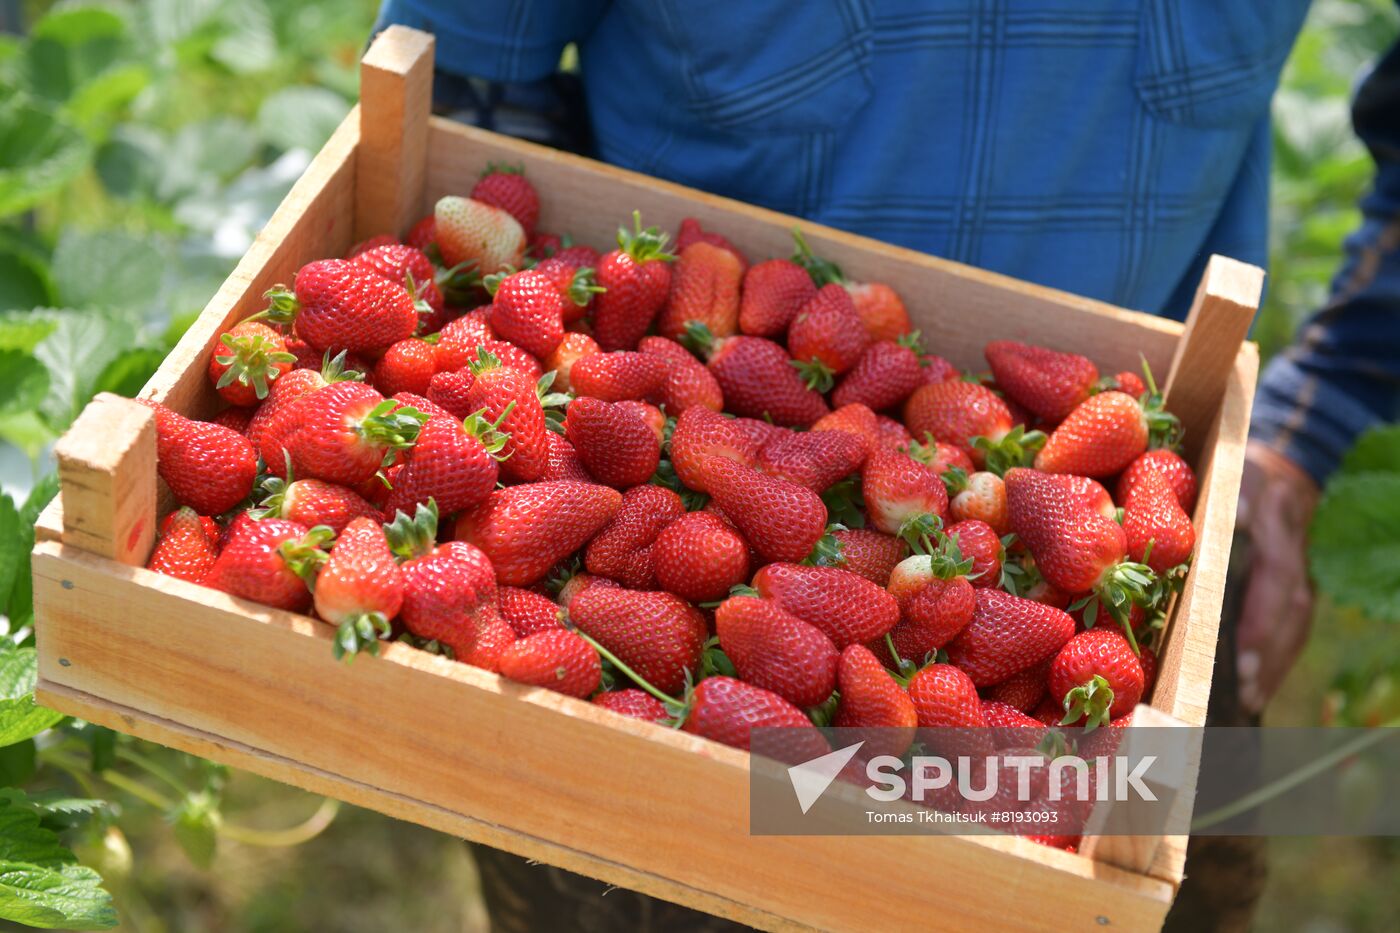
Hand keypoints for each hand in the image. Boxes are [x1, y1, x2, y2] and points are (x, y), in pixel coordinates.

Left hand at [1234, 441, 1319, 713]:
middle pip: (1289, 612)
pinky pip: (1292, 629)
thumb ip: (1239, 495)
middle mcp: (1294, 559)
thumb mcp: (1236, 475)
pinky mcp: (1296, 591)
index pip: (1276, 579)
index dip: (1261, 618)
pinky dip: (1276, 660)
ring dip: (1273, 664)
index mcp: (1278, 531)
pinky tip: (1257, 690)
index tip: (1242, 652)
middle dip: (1266, 651)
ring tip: (1248, 698)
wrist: (1279, 473)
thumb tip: (1245, 512)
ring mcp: (1300, 576)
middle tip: (1242, 686)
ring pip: (1294, 625)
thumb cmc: (1240, 478)